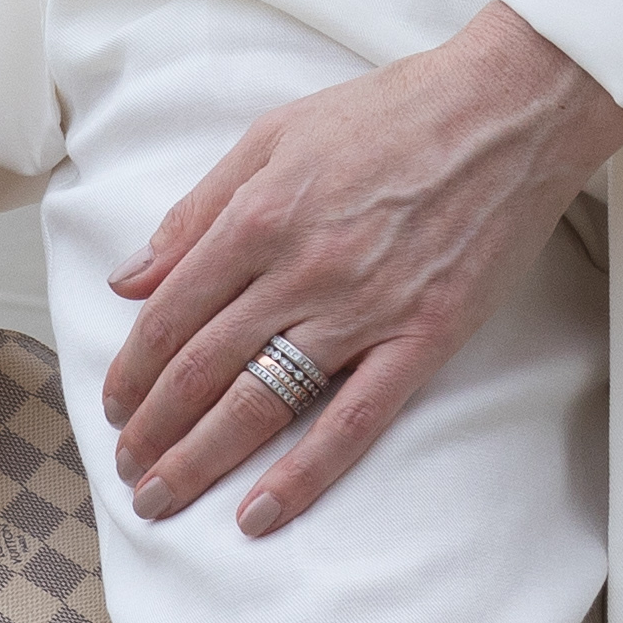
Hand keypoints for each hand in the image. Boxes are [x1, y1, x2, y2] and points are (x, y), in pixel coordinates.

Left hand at [100, 2, 622, 538]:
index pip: (171, 314)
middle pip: (203, 368)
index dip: (133, 368)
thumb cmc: (391, 112)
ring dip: (200, 459)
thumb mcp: (274, 134)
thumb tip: (130, 276)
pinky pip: (354, 421)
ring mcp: (365, 309)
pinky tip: (259, 514)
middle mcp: (302, 269)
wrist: (508, 108)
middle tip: (126, 465)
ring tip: (162, 497)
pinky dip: (303, 475)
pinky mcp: (425, 338)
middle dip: (152, 427)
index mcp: (260, 215)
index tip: (114, 403)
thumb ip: (198, 209)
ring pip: (261, 402)